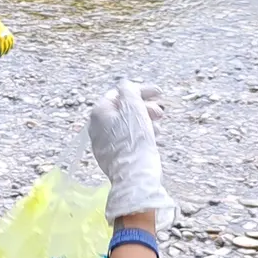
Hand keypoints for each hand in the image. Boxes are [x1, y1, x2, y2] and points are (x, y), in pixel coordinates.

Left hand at [0, 16, 14, 56]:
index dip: (0, 53)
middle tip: (1, 55)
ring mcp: (7, 34)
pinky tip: (11, 47)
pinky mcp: (8, 32)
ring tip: (6, 52)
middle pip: (6, 47)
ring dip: (8, 49)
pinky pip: (12, 39)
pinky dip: (12, 43)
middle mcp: (5, 37)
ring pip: (10, 44)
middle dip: (3, 52)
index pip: (1, 49)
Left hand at [88, 81, 173, 221]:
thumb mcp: (133, 108)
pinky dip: (141, 134)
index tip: (159, 93)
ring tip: (158, 127)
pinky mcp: (113, 155)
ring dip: (145, 120)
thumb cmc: (134, 139)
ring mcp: (103, 143)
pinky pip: (127, 138)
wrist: (134, 175)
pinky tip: (153, 138)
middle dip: (144, 107)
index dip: (140, 91)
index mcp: (98, 113)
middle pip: (123, 109)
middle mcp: (96, 127)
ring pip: (127, 124)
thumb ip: (128, 91)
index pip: (119, 94)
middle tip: (161, 113)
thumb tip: (124, 83)